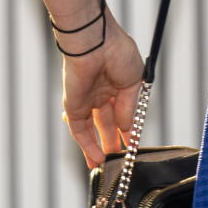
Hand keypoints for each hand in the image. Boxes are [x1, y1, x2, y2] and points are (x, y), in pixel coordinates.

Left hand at [60, 10, 144, 168]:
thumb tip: (126, 126)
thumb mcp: (133, 81)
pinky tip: (96, 159)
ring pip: (91, 130)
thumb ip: (128, 107)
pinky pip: (80, 130)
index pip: (122, 110)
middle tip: (119, 159)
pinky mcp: (73, 106)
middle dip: (112, 141)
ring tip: (106, 166)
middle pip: (106, 123)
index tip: (133, 142)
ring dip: (98, 148)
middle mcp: (100, 92)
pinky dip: (87, 145)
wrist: (95, 42)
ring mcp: (86, 100)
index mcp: (116, 82)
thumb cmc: (117, 51)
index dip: (128, 127)